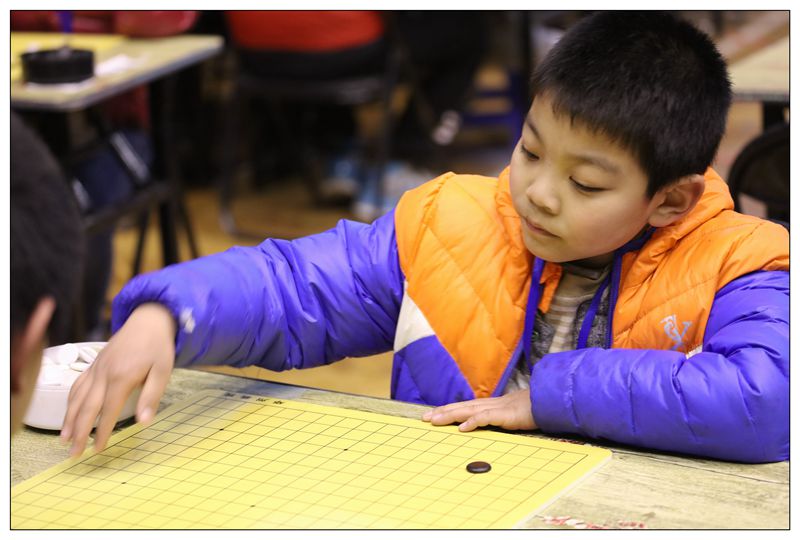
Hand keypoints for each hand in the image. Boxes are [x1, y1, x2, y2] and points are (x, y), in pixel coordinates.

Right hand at [60, 303, 176, 456]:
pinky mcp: (94, 364)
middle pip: (86, 408)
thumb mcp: (163, 371)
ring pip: (77, 397)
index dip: (101, 432)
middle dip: (78, 432)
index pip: (107, 412)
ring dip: (69, 419)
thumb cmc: (158, 347)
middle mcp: (103, 374)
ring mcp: (96, 368)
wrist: (148, 320)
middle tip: (73, 454)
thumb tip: (144, 422)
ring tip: (64, 439)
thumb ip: (152, 396)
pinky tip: (69, 412)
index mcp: (121, 377)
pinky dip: (70, 400)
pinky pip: (77, 384)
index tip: (97, 450)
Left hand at [421, 390, 537, 431]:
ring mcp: (496, 408)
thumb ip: (498, 418)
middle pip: (461, 407)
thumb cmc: (532, 409)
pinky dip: (473, 422)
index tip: (433, 414)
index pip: (464, 407)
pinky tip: (462, 428)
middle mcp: (490, 404)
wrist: (549, 402)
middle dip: (442, 412)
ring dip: (450, 415)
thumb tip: (485, 424)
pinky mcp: (504, 415)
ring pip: (468, 411)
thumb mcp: (511, 414)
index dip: (448, 410)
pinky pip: (485, 418)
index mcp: (490, 405)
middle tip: (424, 418)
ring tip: (435, 420)